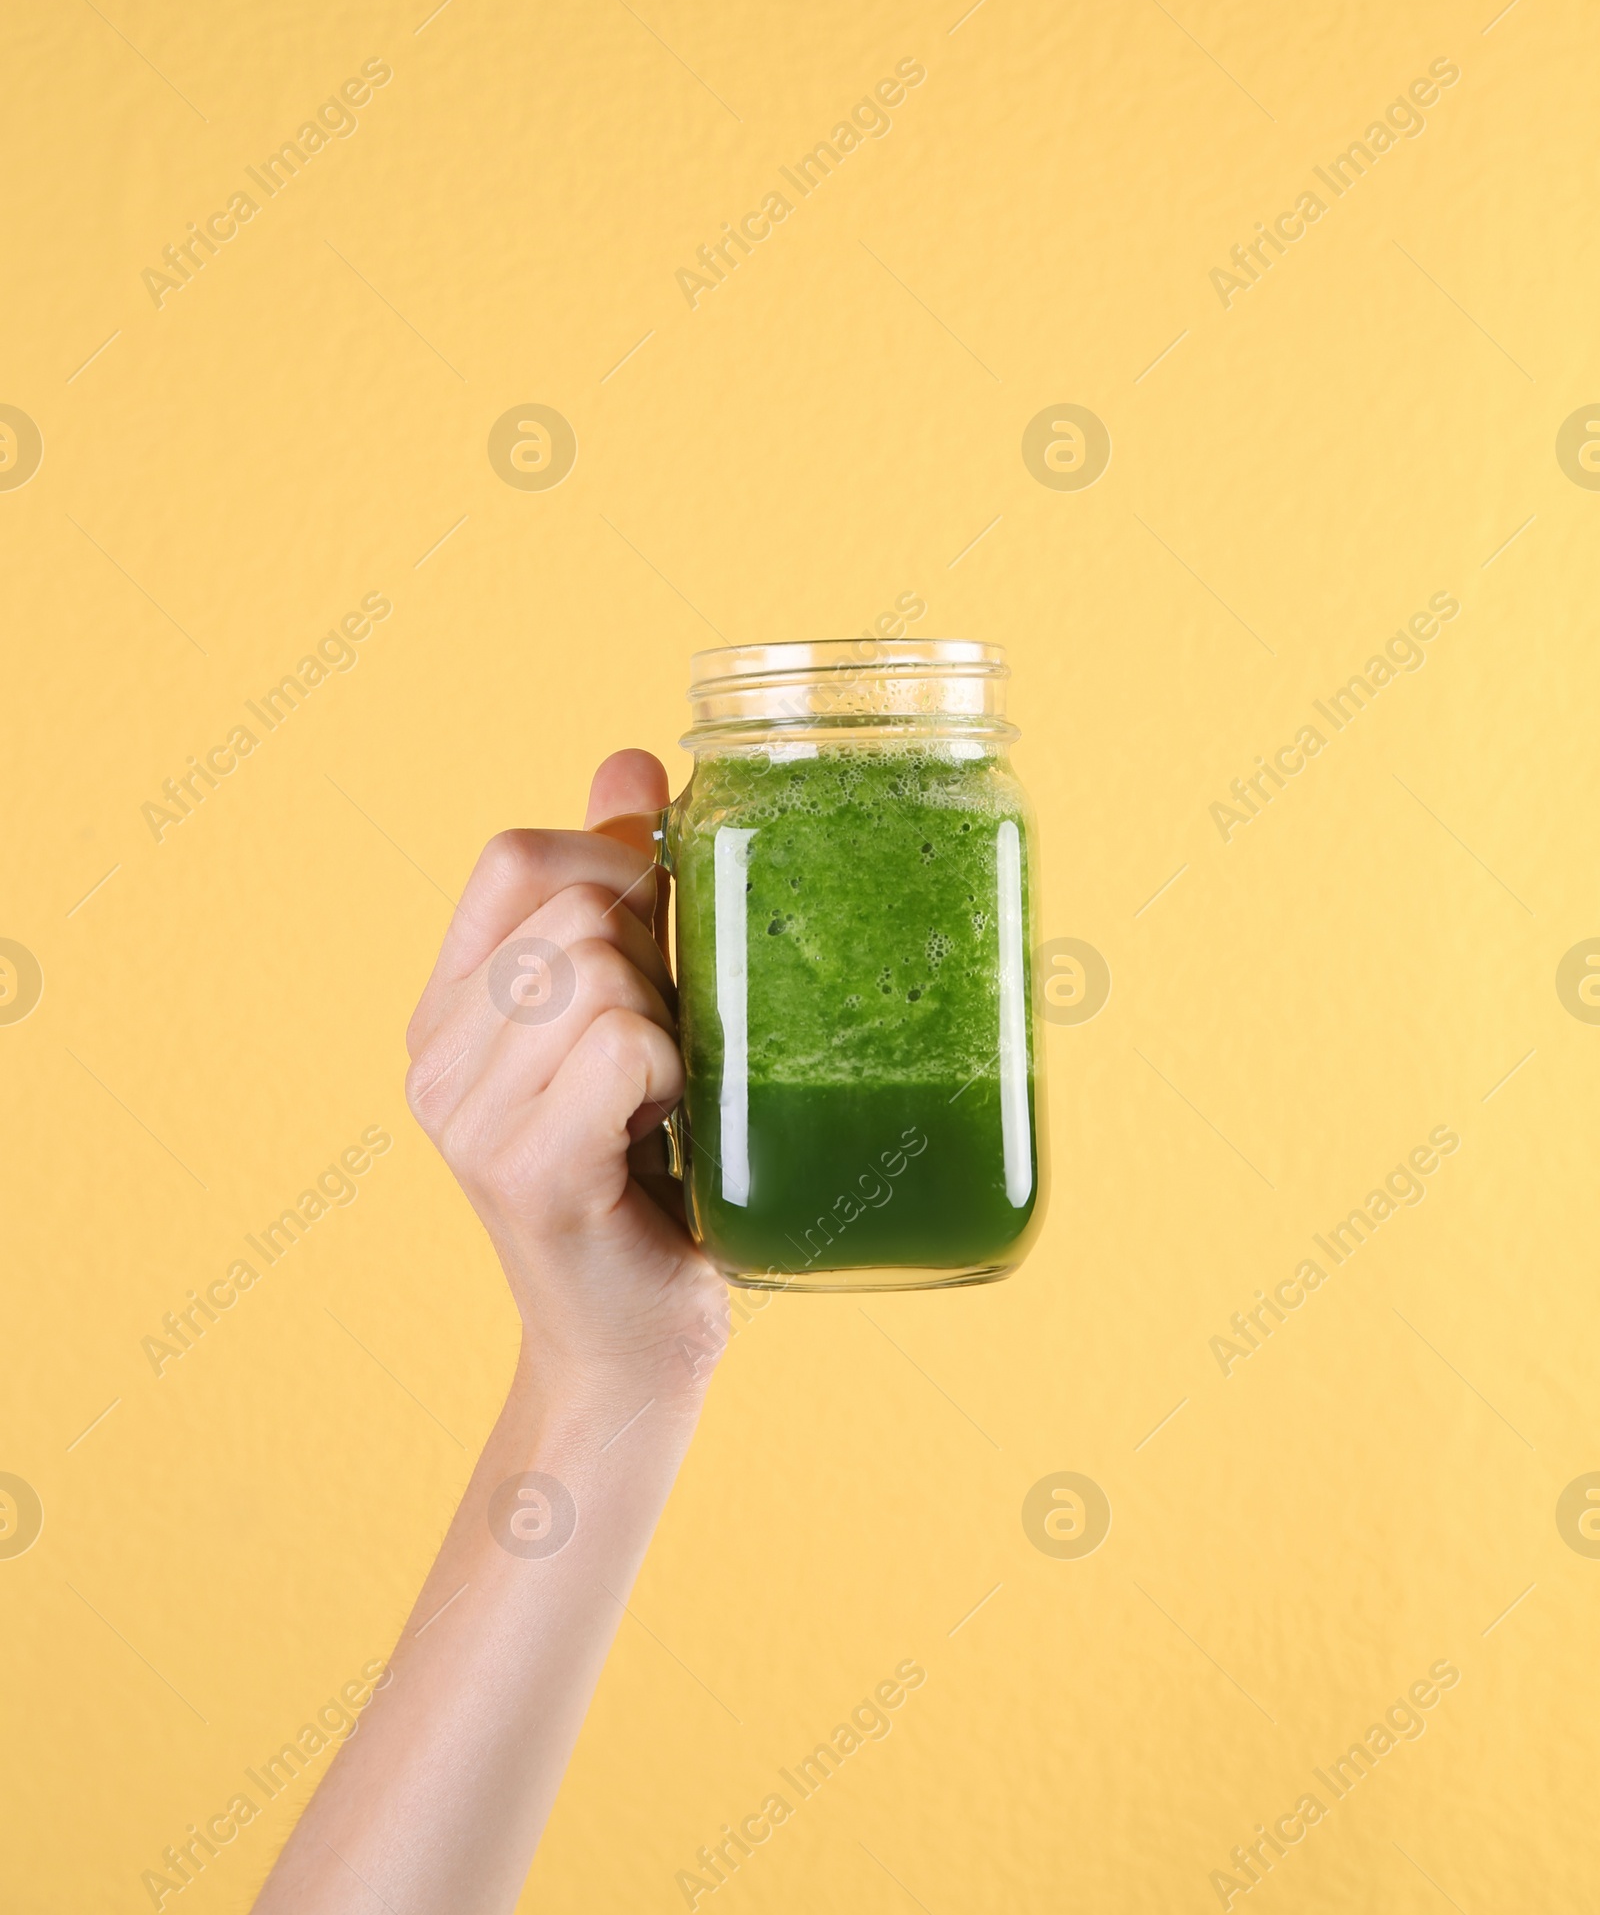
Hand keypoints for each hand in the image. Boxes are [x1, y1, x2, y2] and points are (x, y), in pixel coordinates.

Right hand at [404, 749, 726, 1400]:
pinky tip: (664, 1137)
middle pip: (573, 909)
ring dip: (671, 1024)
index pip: (515, 855)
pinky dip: (674, 1075)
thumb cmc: (652, 1175)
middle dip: (658, 960)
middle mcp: (433, 1058)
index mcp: (449, 1008)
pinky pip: (624, 1045)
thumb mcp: (635, 1010)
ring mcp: (466, 1118)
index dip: (615, 867)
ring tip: (662, 1103)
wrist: (636, 1347)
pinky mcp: (524, 1172)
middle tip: (668, 1055)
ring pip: (601, 969)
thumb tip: (635, 759)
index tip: (656, 951)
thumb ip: (624, 888)